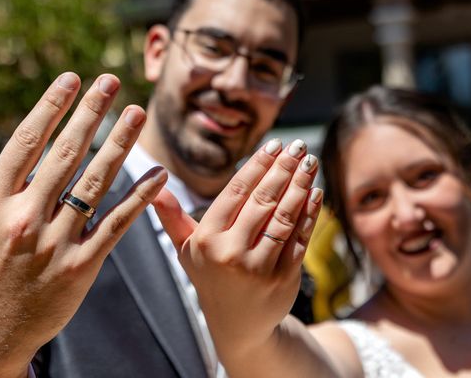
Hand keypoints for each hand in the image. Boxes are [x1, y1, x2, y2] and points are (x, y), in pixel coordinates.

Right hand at [0, 72, 166, 377]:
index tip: (71, 79)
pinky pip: (116, 224)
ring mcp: (57, 242)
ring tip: (137, 113)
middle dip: (91, 113)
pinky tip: (159, 174)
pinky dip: (140, 198)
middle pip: (66, 154)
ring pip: (95, 183)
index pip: (27, 143)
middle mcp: (27, 218)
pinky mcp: (82, 265)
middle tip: (111, 82)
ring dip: (119, 145)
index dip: (51, 107)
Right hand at [155, 139, 321, 355]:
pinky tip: (315, 192)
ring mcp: (260, 267)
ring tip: (308, 162)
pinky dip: (309, 213)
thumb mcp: (186, 250)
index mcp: (207, 240)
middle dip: (283, 168)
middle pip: (263, 200)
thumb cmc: (210, 277)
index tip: (274, 145)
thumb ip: (172, 217)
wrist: (237, 326)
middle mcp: (232, 254)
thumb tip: (156, 186)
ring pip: (284, 217)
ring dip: (300, 185)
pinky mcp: (284, 278)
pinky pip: (299, 237)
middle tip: (297, 146)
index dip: (258, 165)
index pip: (237, 192)